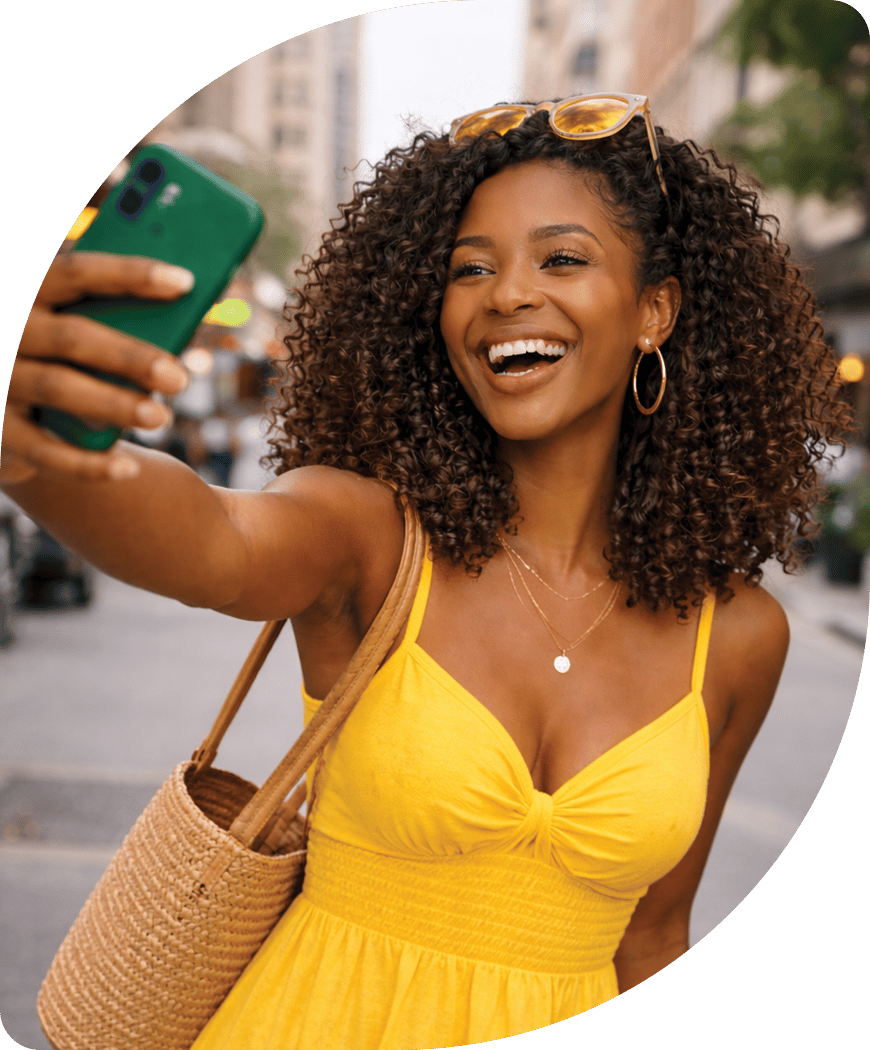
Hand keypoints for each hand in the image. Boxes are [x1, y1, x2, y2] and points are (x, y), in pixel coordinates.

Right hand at [1, 251, 193, 483]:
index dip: (130, 274)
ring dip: (114, 405)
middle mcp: (6, 330)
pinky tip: (128, 468)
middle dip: (129, 356)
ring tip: (160, 417)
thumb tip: (180, 323)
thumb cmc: (55, 357)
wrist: (3, 409)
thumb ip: (110, 320)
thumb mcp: (68, 328)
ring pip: (58, 388)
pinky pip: (42, 450)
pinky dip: (87, 463)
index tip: (184, 281)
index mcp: (27, 289)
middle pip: (71, 337)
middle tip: (178, 378)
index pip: (77, 272)